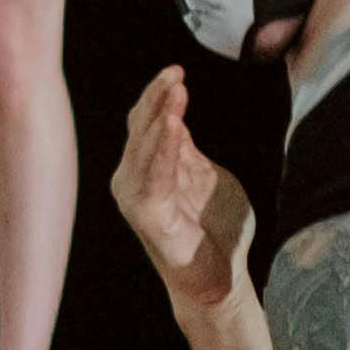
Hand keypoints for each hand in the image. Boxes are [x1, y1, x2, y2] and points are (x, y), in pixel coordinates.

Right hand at [112, 65, 252, 314]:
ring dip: (160, 115)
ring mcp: (135, 198)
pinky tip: (173, 124)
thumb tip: (173, 115)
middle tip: (175, 72)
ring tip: (175, 90)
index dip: (158, 96)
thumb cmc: (214, 228)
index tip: (176, 71)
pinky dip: (163, 147)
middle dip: (157, 97)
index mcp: (144, 168)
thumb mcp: (204, 175)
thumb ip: (187, 149)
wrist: (219, 277)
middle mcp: (131, 180)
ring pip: (144, 146)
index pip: (144, 122)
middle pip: (139, 128)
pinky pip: (156, 174)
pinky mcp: (146, 215)